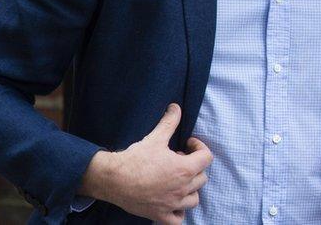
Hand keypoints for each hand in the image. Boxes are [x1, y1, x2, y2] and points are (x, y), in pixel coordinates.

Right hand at [79, 104, 212, 223]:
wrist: (113, 179)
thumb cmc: (135, 158)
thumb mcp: (155, 137)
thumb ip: (169, 122)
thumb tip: (176, 107)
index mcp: (184, 169)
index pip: (207, 158)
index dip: (199, 148)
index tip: (187, 145)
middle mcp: (182, 188)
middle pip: (202, 178)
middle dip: (193, 167)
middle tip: (178, 161)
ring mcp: (172, 204)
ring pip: (194, 199)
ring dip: (190, 189)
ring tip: (177, 181)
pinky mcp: (160, 215)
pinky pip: (178, 219)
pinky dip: (178, 212)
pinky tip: (171, 202)